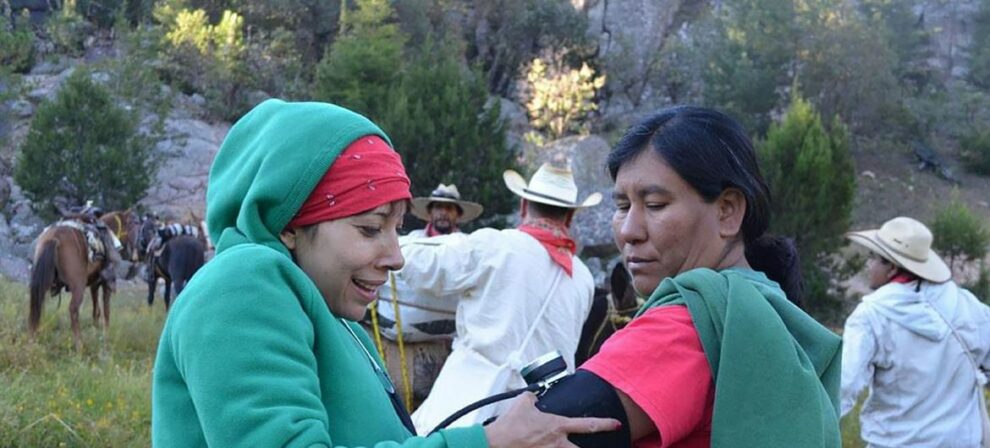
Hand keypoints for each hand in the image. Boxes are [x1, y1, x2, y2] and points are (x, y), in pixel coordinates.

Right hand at [482, 392, 620, 447]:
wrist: (496, 442)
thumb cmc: (510, 424)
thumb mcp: (523, 402)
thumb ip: (533, 397)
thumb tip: (534, 396)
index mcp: (558, 426)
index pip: (588, 425)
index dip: (605, 424)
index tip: (617, 424)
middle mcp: (558, 443)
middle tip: (604, 446)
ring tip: (565, 446)